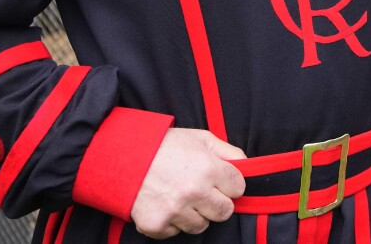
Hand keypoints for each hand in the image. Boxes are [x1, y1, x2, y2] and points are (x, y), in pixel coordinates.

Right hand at [130, 129, 246, 238]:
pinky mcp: (156, 224)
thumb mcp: (201, 138)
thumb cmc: (164, 145)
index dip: (230, 183)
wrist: (122, 156)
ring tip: (180, 196)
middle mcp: (194, 192)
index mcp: (208, 169)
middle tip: (202, 191)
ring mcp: (175, 211)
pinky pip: (176, 232)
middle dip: (217, 202)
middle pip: (225, 212)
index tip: (219, 180)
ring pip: (201, 225)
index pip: (239, 188)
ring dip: (195, 214)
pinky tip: (164, 203)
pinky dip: (172, 222)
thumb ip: (229, 152)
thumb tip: (248, 166)